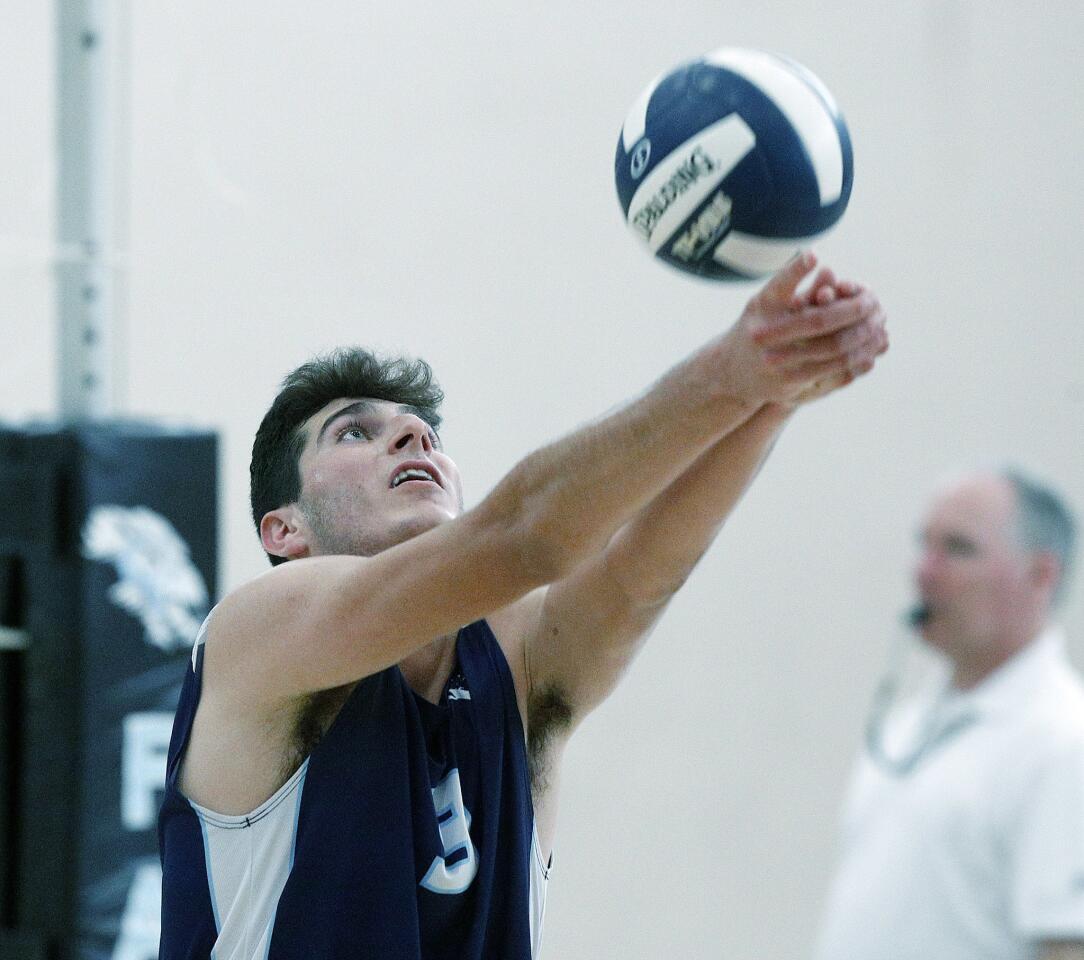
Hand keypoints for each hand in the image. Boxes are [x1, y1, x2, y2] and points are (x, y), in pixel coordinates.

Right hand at [715, 252, 887, 406]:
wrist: (731, 372)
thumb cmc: (757, 327)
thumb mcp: (768, 301)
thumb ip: (797, 286)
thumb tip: (830, 270)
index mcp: (761, 309)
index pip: (788, 288)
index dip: (817, 281)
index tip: (849, 274)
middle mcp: (765, 338)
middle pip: (820, 323)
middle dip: (853, 311)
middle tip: (875, 302)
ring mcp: (776, 366)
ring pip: (831, 352)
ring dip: (861, 339)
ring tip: (880, 327)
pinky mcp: (788, 389)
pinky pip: (830, 377)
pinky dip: (855, 365)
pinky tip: (871, 355)